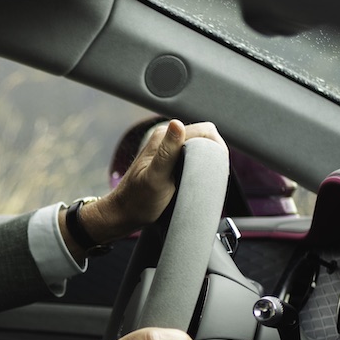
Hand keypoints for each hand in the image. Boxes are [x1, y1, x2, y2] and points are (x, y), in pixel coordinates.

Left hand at [80, 119, 225, 244]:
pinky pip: (192, 158)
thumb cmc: (137, 200)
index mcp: (163, 136)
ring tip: (205, 180)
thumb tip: (177, 124)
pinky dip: (199, 168)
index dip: (216, 147)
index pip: (204, 130)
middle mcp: (166, 139)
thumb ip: (167, 151)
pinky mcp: (169, 162)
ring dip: (207, 161)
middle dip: (213, 154)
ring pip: (199, 148)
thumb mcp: (156, 177)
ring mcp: (167, 150)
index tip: (217, 168)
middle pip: (203, 138)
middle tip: (212, 177)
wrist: (122, 215)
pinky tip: (196, 181)